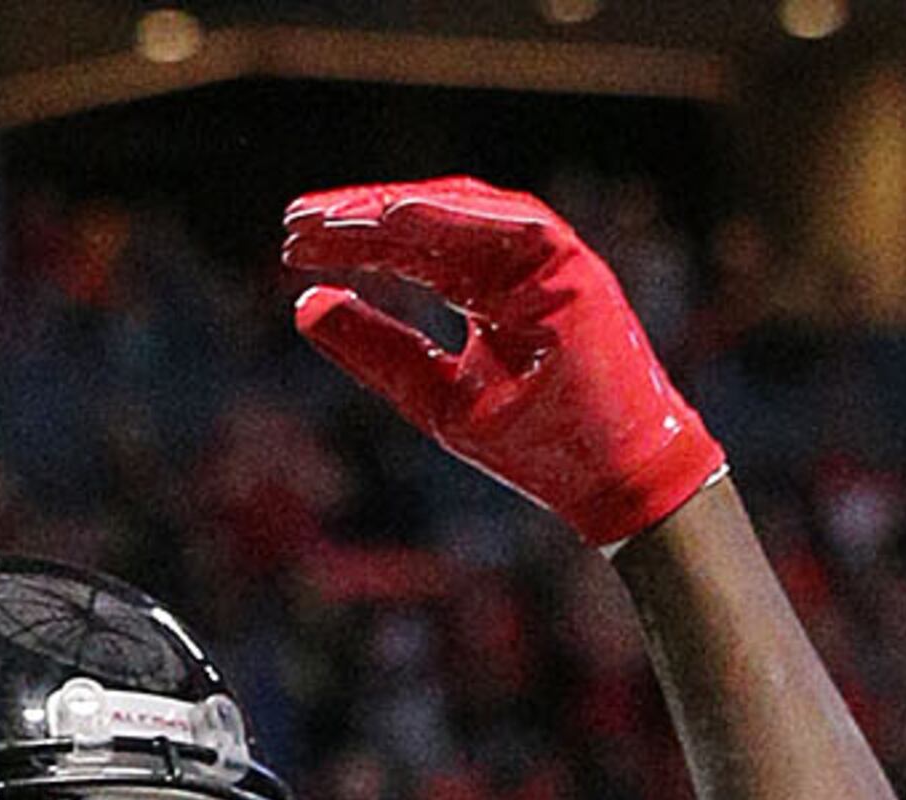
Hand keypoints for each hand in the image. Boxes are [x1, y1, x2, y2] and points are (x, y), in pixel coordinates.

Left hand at [282, 182, 724, 551]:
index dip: (350, 244)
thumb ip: (377, 351)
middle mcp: (511, 264)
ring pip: (460, 213)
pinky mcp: (571, 263)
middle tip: (295, 221)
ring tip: (334, 218)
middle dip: (360, 220)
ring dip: (395, 211)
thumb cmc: (537, 450)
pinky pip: (507, 223)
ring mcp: (544, 260)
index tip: (291, 248)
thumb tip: (305, 305)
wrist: (614, 483)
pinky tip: (396, 214)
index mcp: (483, 292)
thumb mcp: (437, 401)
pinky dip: (452, 216)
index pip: (408, 252)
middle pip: (426, 224)